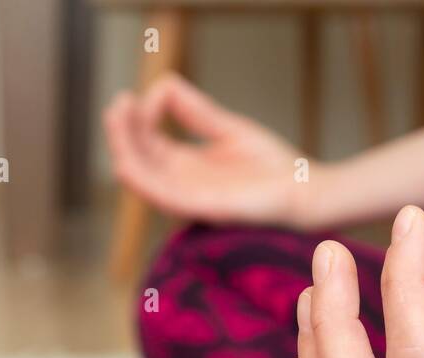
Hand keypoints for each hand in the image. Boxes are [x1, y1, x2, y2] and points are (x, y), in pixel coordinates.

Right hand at [103, 72, 313, 227]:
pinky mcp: (203, 209)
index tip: (141, 94)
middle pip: (137, 158)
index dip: (135, 120)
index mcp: (186, 168)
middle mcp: (183, 185)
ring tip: (116, 116)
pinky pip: (163, 197)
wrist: (307, 192)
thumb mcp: (228, 129)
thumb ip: (196, 112)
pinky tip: (125, 162)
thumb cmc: (273, 169)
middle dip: (121, 131)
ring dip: (123, 149)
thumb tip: (164, 83)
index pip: (146, 144)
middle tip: (117, 102)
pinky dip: (141, 180)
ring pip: (141, 178)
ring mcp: (190, 199)